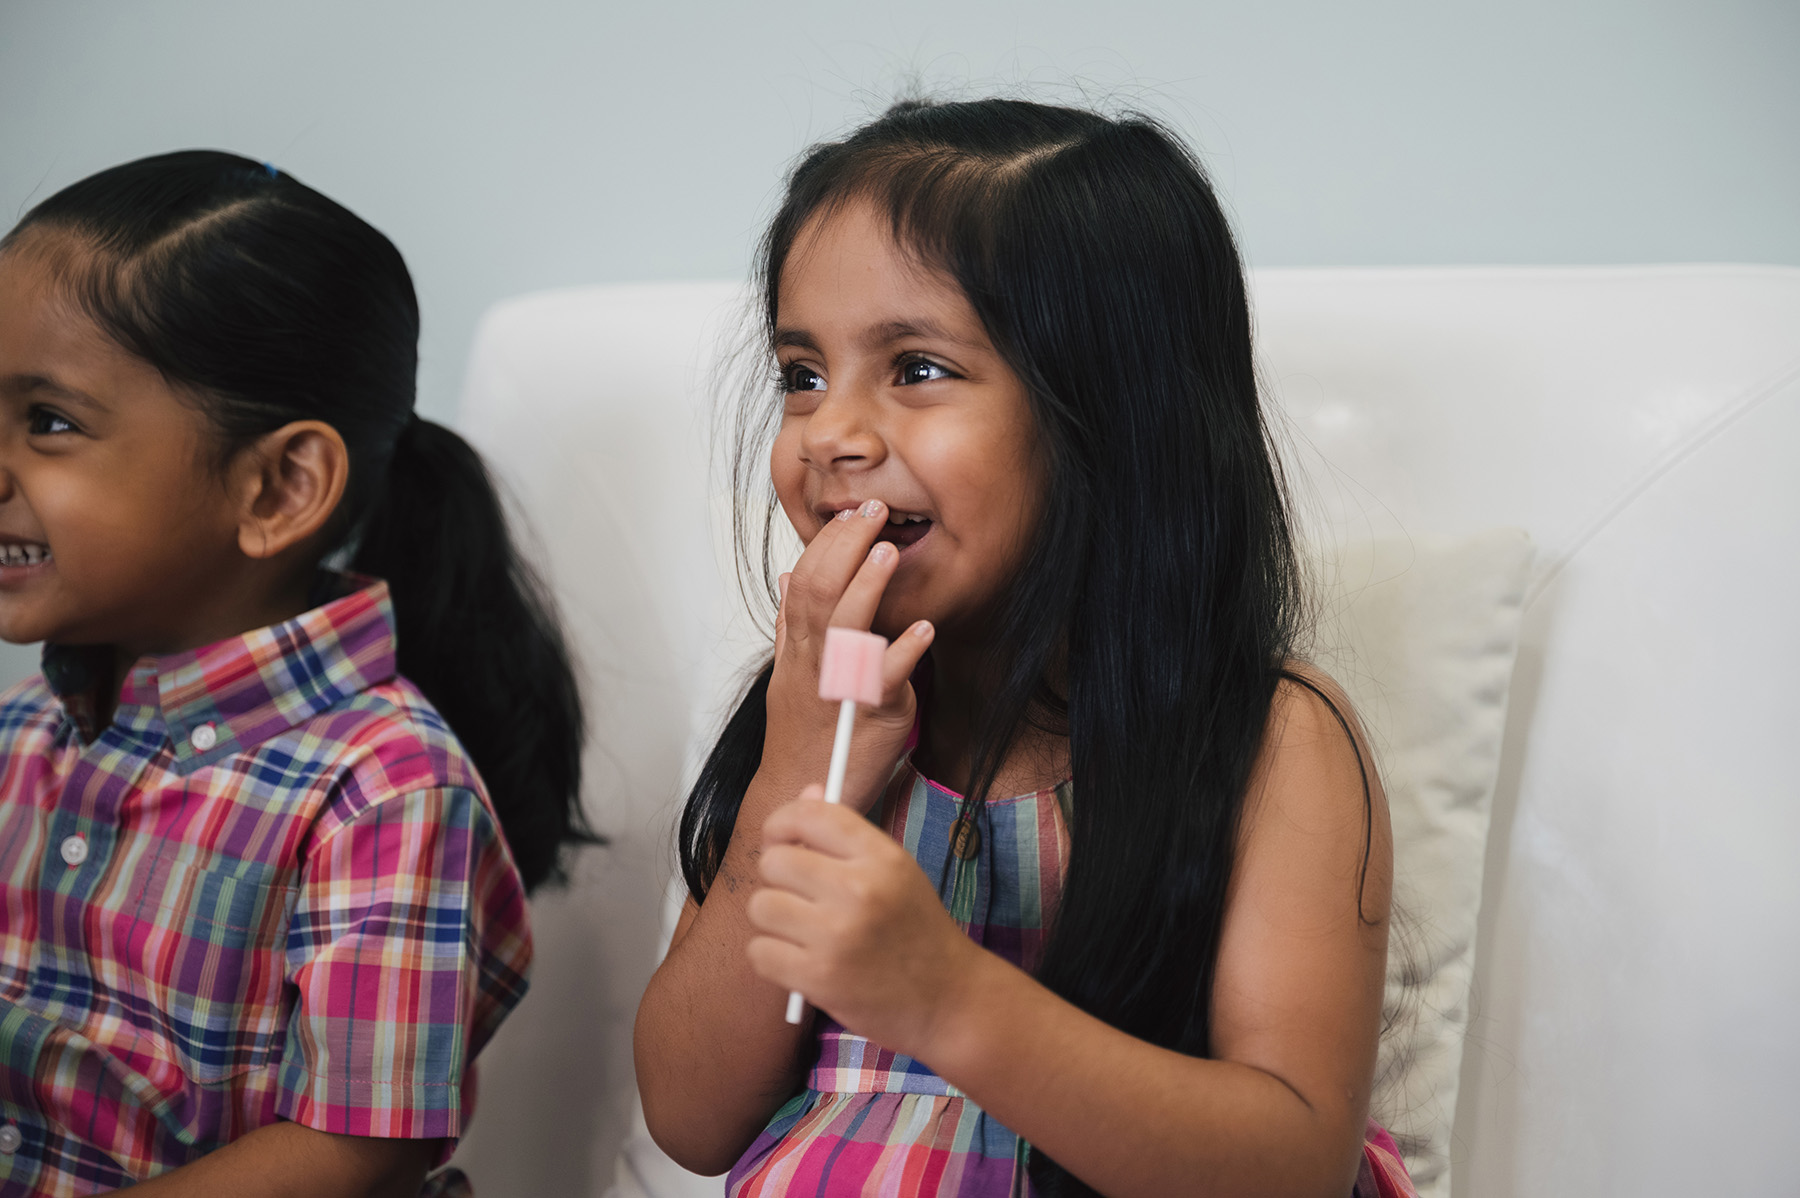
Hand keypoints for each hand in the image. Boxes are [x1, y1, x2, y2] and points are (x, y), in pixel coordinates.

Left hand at [746, 786, 981, 1057]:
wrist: (948, 1000)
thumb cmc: (917, 932)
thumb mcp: (896, 872)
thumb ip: (848, 836)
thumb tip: (807, 793)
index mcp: (881, 858)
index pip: (811, 816)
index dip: (783, 822)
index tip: (781, 838)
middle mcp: (859, 891)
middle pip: (774, 861)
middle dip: (777, 877)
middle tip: (797, 894)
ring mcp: (836, 937)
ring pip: (760, 906)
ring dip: (773, 920)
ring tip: (801, 931)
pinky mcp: (818, 978)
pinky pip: (759, 951)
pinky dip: (771, 957)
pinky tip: (798, 960)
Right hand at [762, 499, 934, 812]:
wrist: (797, 792)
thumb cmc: (802, 737)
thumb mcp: (788, 675)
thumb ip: (791, 626)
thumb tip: (789, 579)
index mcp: (797, 648)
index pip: (803, 580)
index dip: (827, 543)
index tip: (852, 512)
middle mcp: (811, 662)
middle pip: (817, 591)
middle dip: (845, 546)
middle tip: (873, 510)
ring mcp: (836, 688)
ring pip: (842, 628)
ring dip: (866, 587)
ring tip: (888, 551)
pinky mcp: (866, 717)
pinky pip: (882, 682)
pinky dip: (903, 653)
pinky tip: (923, 631)